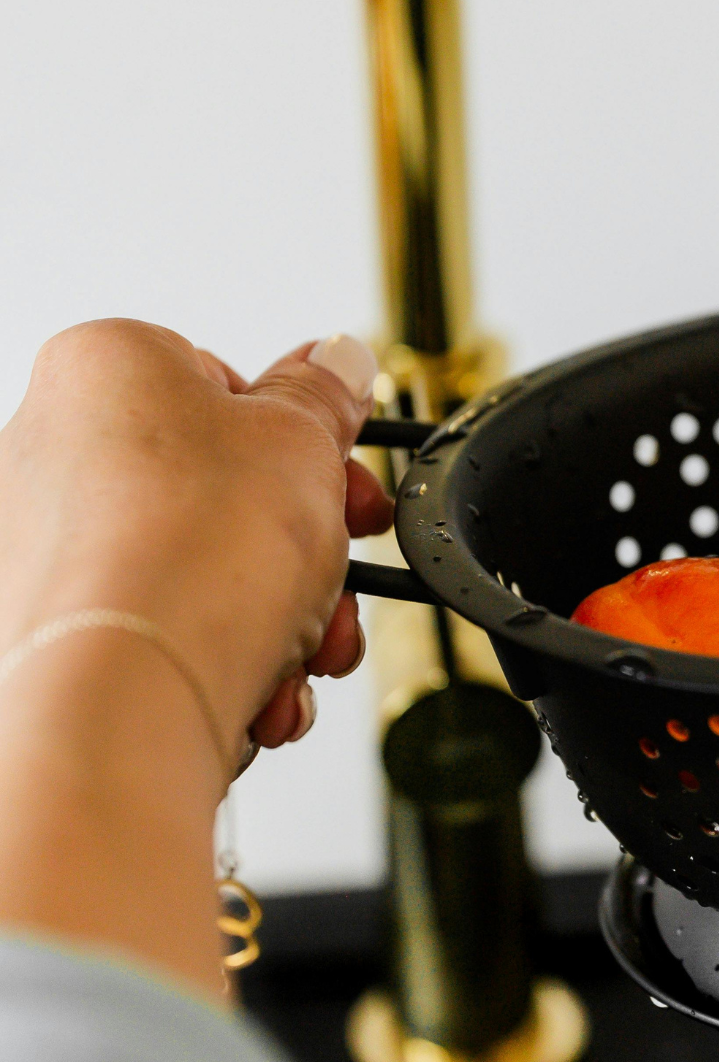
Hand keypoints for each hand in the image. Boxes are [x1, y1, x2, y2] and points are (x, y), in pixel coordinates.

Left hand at [0, 320, 391, 756]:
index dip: (303, 442)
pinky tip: (260, 687)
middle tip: (335, 568)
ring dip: (273, 615)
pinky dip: (218, 660)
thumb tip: (335, 360)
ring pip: (195, 571)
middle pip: (218, 490)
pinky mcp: (44, 635)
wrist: (123, 701)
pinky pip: (157, 633)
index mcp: (102, 368)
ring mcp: (36, 548)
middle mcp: (47, 449)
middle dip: (298, 548)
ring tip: (306, 648)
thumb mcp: (304, 440)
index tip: (340, 480)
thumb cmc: (188, 556)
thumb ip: (324, 393)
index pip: (226, 386)